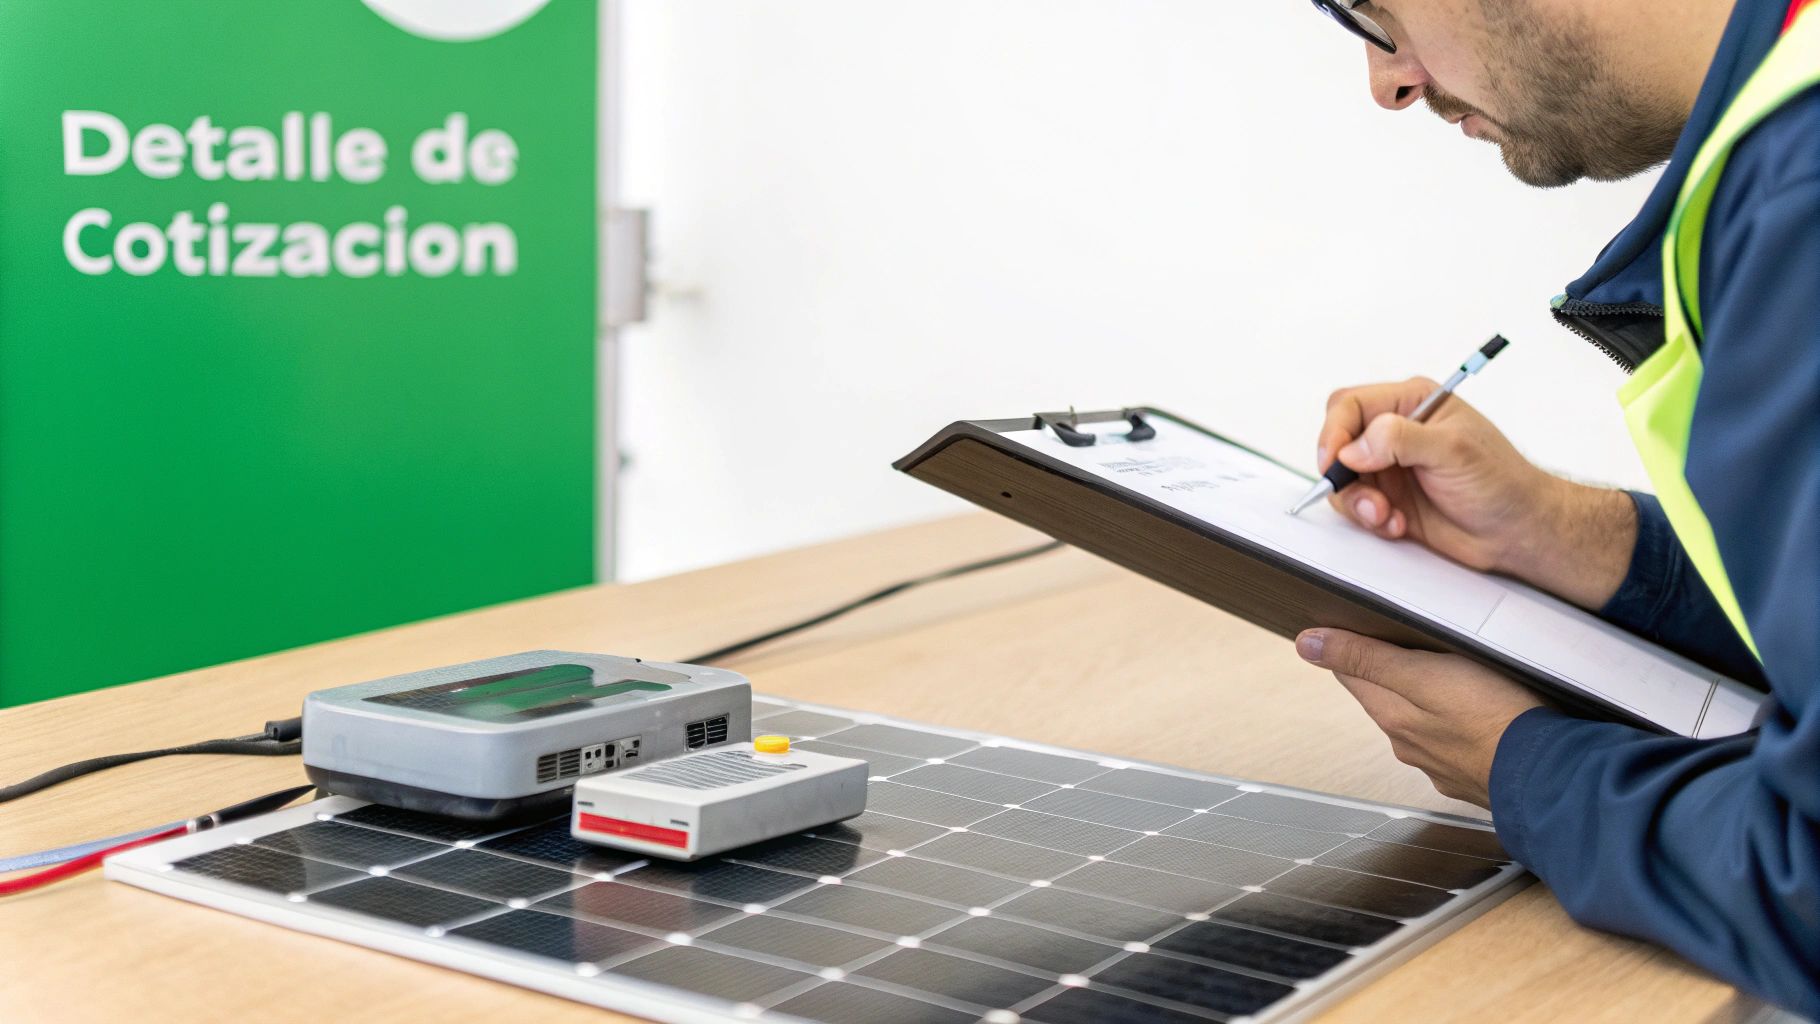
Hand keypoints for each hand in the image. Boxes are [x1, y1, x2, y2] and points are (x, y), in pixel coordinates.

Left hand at [1295, 627, 1542, 807]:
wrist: (1552, 777)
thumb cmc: (1492, 718)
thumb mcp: (1424, 675)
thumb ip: (1366, 660)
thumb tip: (1306, 645)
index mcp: (1391, 716)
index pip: (1352, 674)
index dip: (1351, 645)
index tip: (1358, 623)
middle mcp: (1408, 745)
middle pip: (1385, 696)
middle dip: (1391, 669)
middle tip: (1413, 639)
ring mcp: (1442, 764)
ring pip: (1422, 719)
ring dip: (1428, 698)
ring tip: (1453, 673)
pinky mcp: (1474, 774)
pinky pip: (1456, 741)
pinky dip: (1459, 724)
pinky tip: (1481, 713)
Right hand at [1317, 377, 1635, 609]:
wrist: (1516, 532)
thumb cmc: (1501, 483)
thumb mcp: (1453, 450)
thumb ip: (1400, 439)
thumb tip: (1353, 446)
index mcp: (1412, 403)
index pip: (1351, 405)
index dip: (1335, 432)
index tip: (1335, 461)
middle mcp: (1396, 432)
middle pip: (1338, 441)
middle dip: (1342, 472)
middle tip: (1359, 492)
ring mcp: (1389, 467)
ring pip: (1342, 478)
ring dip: (1357, 501)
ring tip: (1385, 514)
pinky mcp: (1388, 499)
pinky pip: (1354, 506)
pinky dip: (1368, 519)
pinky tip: (1397, 523)